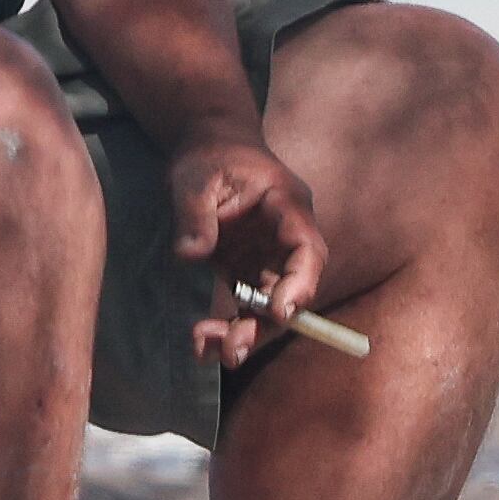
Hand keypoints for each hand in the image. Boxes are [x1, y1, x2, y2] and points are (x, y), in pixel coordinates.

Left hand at [169, 131, 330, 368]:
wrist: (208, 148)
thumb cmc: (208, 156)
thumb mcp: (194, 176)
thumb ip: (195, 213)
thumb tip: (191, 254)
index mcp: (287, 208)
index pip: (307, 251)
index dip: (299, 284)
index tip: (279, 312)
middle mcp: (284, 240)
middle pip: (289, 289)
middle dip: (265, 324)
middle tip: (232, 350)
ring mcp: (267, 258)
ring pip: (267, 305)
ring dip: (244, 332)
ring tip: (209, 351)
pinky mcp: (246, 270)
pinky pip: (243, 306)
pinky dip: (227, 326)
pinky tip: (202, 345)